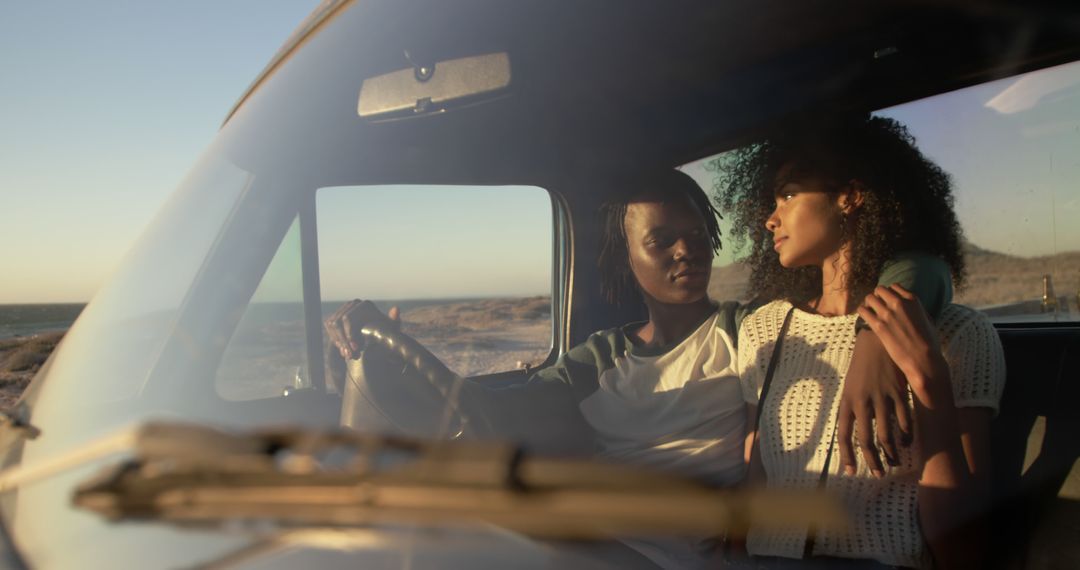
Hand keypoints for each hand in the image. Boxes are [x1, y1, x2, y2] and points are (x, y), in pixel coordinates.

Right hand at [324, 300, 400, 359]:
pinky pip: (329, 327)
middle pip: (338, 323)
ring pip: (332, 326)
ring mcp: (343, 309)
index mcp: (365, 305)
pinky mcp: (337, 316)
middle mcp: (352, 304)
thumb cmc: (386, 332)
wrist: (377, 335)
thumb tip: (396, 309)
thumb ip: (395, 321)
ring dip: (339, 342)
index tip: (355, 348)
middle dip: (343, 341)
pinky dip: (335, 339)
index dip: (349, 335)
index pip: (347, 319)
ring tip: (348, 355)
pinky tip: (344, 349)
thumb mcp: (391, 329)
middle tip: (350, 355)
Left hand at [837, 329, 911, 476]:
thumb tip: (856, 435)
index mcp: (846, 402)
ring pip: (886, 435)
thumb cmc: (862, 368)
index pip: (843, 435)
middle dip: (872, 461)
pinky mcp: (898, 393)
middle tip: (878, 474)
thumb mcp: (850, 388)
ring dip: (891, 453)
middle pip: (866, 440)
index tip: (851, 471)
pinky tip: (907, 443)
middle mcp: (862, 402)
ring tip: (893, 462)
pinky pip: (904, 421)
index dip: (847, 455)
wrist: (876, 342)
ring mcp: (880, 398)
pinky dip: (906, 436)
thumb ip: (853, 410)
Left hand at [857, 284, 949, 397]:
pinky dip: (862, 312)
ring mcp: (887, 313)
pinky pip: (862, 310)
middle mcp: (899, 303)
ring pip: (869, 298)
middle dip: (877, 296)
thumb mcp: (928, 320)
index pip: (894, 287)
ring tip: (870, 312)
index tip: (887, 301)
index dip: (889, 294)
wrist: (923, 359)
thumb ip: (918, 310)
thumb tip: (912, 307)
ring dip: (868, 304)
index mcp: (913, 300)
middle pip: (880, 290)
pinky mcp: (878, 325)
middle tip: (877, 307)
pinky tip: (865, 319)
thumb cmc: (929, 343)